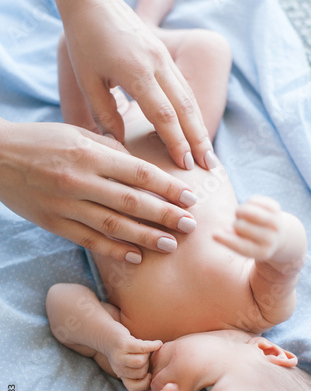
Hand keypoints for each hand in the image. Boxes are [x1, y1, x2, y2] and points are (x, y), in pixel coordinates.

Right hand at [0, 119, 196, 260]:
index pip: (139, 173)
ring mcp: (66, 205)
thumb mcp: (76, 134)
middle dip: (165, 215)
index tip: (190, 198)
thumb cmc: (40, 141)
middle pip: (132, 202)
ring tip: (171, 244)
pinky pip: (89, 240)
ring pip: (113, 225)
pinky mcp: (54, 223)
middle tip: (190, 225)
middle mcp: (80, 180)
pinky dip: (113, 250)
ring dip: (145, 237)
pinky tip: (135, 257)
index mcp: (89, 153)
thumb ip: (110, 149)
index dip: (168, 187)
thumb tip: (140, 168)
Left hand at [53, 0, 215, 169]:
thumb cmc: (84, 40)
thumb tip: (120, 143)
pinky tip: (195, 128)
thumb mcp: (87, 79)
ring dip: (200, 126)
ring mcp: (164, 58)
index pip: (163, 114)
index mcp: (136, 71)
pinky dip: (192, 111)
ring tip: (208, 152)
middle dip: (198, 139)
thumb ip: (104, 113)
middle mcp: (157, 64)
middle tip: (209, 165)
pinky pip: (183, 87)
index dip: (176, 141)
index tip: (185, 164)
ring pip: (189, 97)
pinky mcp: (164, 55)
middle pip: (185, 108)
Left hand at [106, 330, 162, 390]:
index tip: (149, 373)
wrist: (106, 333)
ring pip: (141, 362)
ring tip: (145, 349)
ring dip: (148, 355)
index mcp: (120, 374)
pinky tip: (158, 343)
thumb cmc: (122, 348)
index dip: (144, 383)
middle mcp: (118, 367)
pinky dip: (153, 345)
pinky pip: (143, 348)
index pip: (132, 387)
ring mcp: (120, 356)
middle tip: (145, 355)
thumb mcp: (126, 363)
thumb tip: (158, 377)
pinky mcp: (124, 344)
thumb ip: (137, 370)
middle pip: (141, 372)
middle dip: (147, 364)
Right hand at [214, 196, 283, 260]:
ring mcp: (275, 223)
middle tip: (242, 227)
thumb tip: (217, 235)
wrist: (278, 235)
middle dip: (236, 225)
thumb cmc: (253, 241)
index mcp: (262, 252)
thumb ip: (230, 241)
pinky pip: (252, 200)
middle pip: (239, 226)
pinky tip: (253, 209)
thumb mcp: (244, 245)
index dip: (225, 240)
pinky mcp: (276, 208)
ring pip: (246, 211)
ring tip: (244, 217)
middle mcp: (271, 239)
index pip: (240, 246)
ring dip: (240, 212)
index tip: (214, 235)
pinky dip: (248, 203)